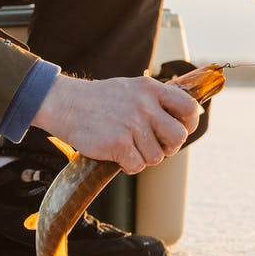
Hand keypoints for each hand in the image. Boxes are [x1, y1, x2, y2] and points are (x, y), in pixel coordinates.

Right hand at [31, 74, 199, 173]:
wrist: (65, 104)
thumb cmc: (100, 100)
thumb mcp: (132, 89)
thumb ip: (156, 101)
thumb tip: (183, 120)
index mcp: (151, 89)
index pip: (189, 107)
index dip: (189, 124)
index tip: (180, 130)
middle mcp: (144, 105)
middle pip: (178, 137)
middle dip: (168, 147)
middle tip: (152, 145)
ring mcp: (131, 125)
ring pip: (157, 157)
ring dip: (144, 157)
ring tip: (128, 146)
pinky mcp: (118, 144)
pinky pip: (137, 166)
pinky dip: (128, 166)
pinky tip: (117, 155)